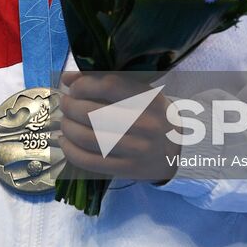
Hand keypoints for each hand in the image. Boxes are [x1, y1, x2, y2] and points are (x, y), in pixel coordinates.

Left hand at [58, 71, 180, 183]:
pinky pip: (89, 161)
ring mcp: (137, 150)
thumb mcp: (141, 93)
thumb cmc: (154, 115)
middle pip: (93, 112)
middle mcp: (145, 124)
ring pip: (87, 137)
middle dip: (70, 106)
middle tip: (66, 103)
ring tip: (65, 121)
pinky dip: (70, 150)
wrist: (181, 150)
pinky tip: (66, 142)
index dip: (84, 84)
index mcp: (149, 99)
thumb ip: (107, 81)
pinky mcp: (127, 170)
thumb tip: (68, 77)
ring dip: (67, 127)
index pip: (109, 85)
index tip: (74, 85)